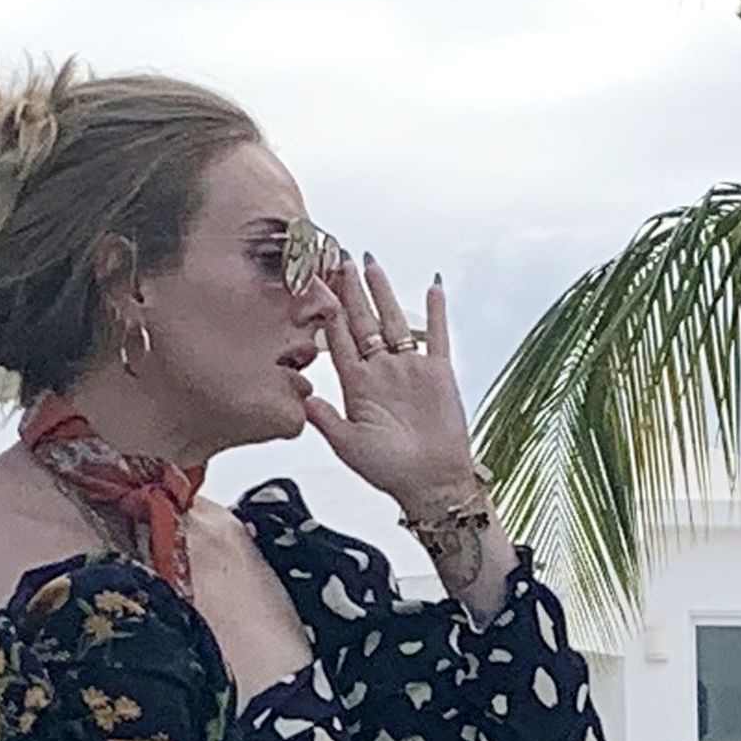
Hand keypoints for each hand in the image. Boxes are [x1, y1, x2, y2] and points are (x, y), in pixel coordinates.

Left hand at [305, 257, 478, 517]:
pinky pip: (438, 335)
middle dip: (350, 290)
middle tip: (338, 257)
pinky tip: (434, 285)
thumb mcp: (349, 446)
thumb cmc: (389, 470)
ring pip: (394, 321)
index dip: (325, 311)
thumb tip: (302, 398)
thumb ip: (326, 420)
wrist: (431, 482)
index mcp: (356, 386)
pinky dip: (437, 311)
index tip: (313, 283)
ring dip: (383, 293)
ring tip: (372, 264)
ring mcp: (409, 369)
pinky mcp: (438, 373)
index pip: (337, 339)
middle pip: (362, 321)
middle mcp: (380, 371)